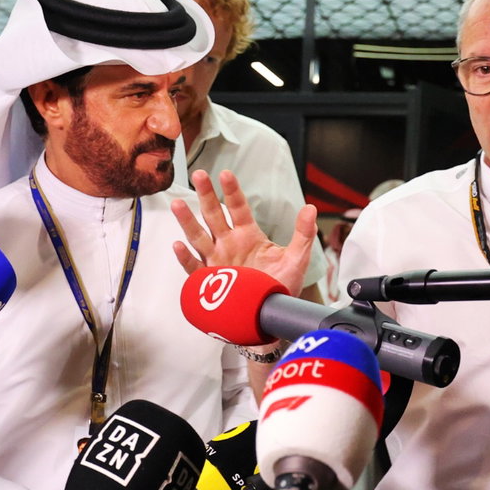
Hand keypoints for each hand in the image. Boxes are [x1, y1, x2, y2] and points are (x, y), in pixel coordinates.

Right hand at [170, 169, 317, 295]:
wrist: (269, 314)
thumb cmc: (280, 286)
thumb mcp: (296, 259)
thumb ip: (303, 234)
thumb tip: (311, 209)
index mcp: (248, 235)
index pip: (238, 208)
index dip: (232, 191)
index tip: (226, 175)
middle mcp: (229, 244)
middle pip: (213, 215)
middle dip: (206, 195)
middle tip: (199, 175)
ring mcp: (216, 261)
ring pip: (198, 236)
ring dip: (188, 221)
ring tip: (178, 204)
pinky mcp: (209, 281)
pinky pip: (194, 268)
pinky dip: (186, 258)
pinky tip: (178, 245)